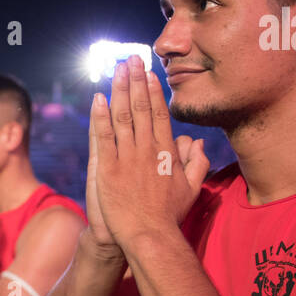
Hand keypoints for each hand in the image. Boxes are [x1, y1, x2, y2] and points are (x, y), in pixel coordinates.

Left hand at [90, 55, 210, 247]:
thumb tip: (198, 142)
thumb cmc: (168, 216)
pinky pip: (103, 137)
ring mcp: (127, 158)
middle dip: (135, 81)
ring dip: (119, 90)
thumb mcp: (191, 189)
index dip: (153, 91)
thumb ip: (197, 163)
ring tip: (116, 69)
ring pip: (122, 116)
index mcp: (166, 152)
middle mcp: (147, 149)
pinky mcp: (108, 168)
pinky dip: (100, 116)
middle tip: (130, 58)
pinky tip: (97, 98)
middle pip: (140, 108)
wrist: (148, 237)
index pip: (159, 114)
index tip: (149, 73)